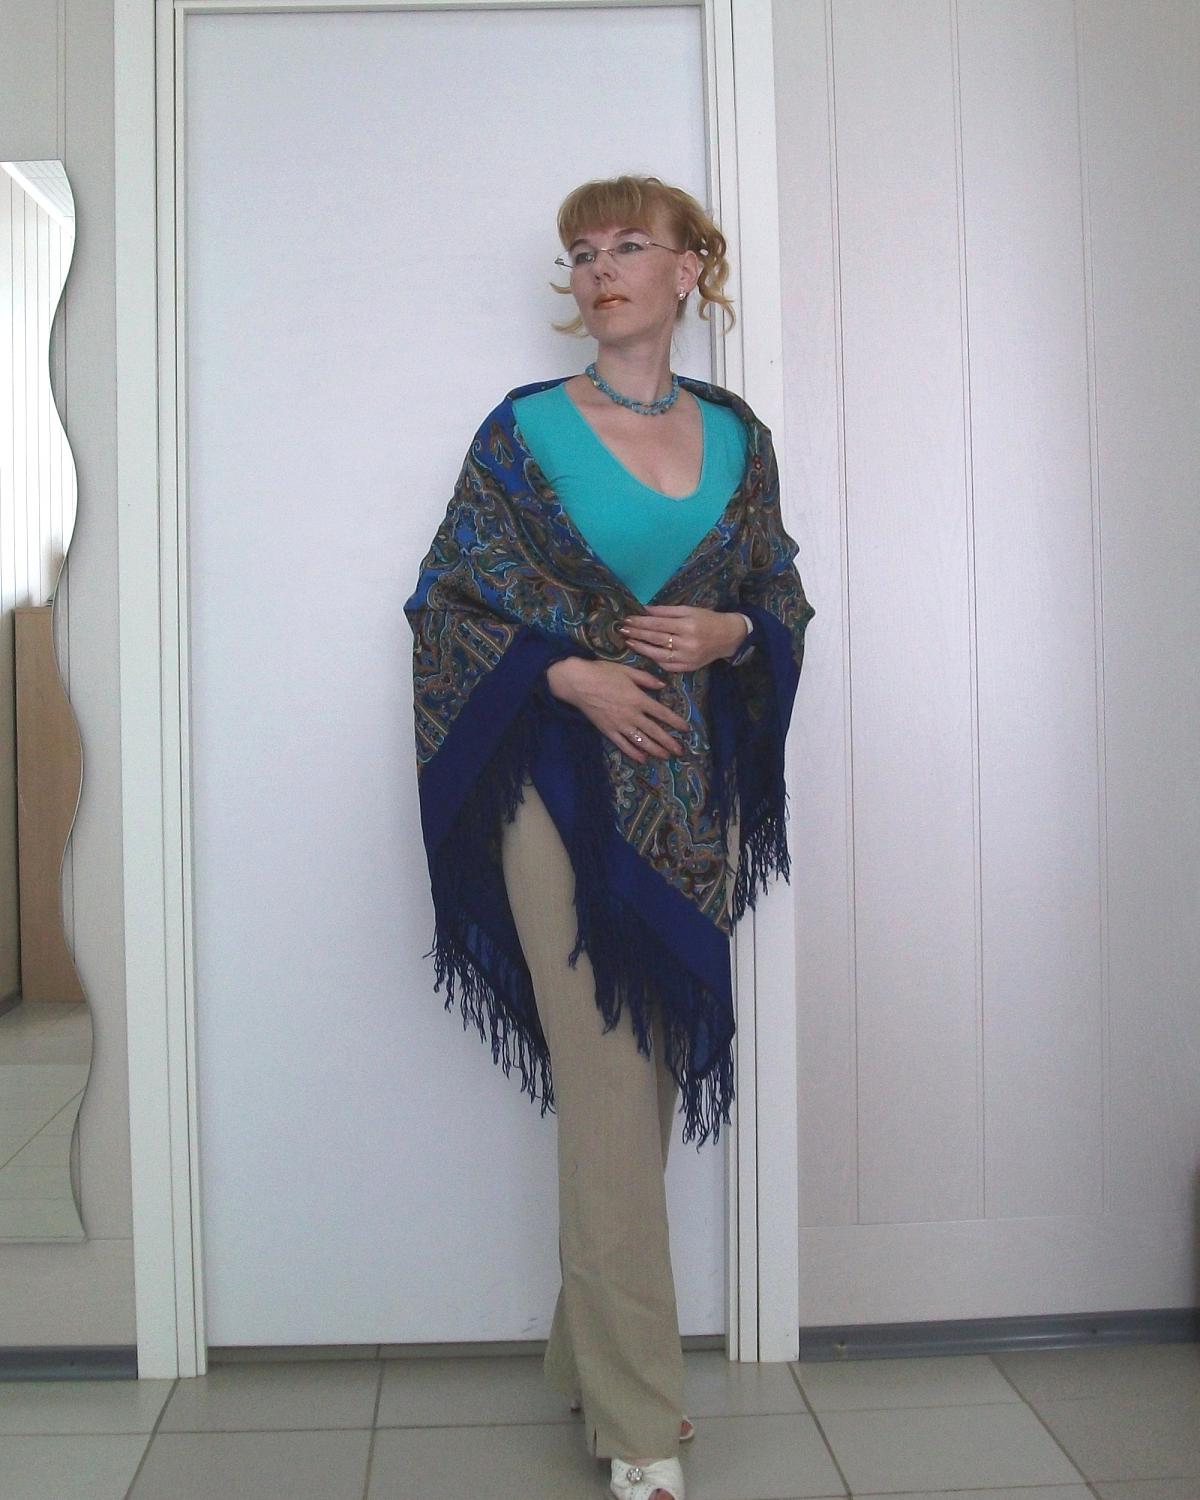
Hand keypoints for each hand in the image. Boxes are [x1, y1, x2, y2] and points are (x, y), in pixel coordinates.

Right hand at [544, 657, 691, 764]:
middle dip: (669, 742)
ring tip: (666, 756)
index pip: (662, 713)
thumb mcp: (627, 671)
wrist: (578, 682)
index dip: (676, 722)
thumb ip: (646, 679)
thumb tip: (663, 685)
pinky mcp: (608, 731)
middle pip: (655, 731)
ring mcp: (620, 725)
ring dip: (655, 750)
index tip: (686, 729)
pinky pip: (623, 745)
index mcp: (638, 699)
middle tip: (680, 751)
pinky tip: (642, 759)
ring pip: (641, 741)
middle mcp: (632, 714)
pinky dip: (634, 753)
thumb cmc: (602, 673)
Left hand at [617, 604, 746, 671]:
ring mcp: (687, 658)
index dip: (641, 622)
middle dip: (637, 634)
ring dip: (641, 649)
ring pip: (658, 655)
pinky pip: (667, 666)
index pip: (657, 624)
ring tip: (630, 642)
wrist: (728, 637)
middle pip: (656, 639)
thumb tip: (644, 610)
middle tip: (622, 630)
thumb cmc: (707, 619)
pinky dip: (655, 660)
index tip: (627, 619)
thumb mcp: (688, 610)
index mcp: (687, 625)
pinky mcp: (689, 668)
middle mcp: (686, 643)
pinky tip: (646, 654)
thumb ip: (665, 611)